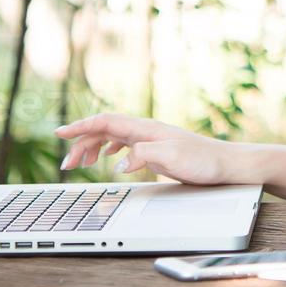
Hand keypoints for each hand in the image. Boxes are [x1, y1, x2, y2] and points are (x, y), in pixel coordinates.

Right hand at [54, 113, 239, 185]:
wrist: (226, 164)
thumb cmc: (203, 161)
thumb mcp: (172, 158)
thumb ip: (143, 156)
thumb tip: (119, 163)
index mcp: (146, 129)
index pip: (105, 122)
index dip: (80, 127)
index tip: (59, 133)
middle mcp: (146, 130)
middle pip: (104, 129)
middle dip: (81, 143)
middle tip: (66, 163)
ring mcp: (150, 139)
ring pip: (112, 137)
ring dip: (92, 147)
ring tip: (79, 162)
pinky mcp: (155, 149)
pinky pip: (123, 144)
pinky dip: (108, 149)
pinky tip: (106, 157)